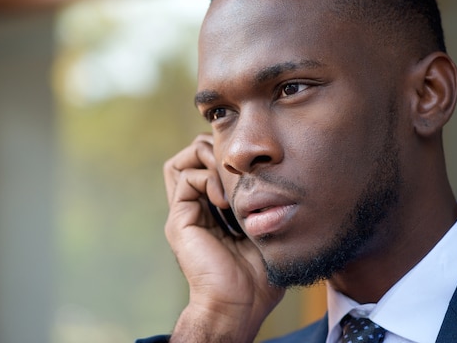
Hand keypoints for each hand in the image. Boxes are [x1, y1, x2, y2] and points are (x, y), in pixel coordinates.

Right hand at [163, 134, 284, 342]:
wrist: (240, 306)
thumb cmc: (259, 278)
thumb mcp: (264, 233)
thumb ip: (261, 209)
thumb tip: (277, 183)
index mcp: (210, 214)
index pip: (205, 168)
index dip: (222, 157)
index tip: (248, 166)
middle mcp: (193, 211)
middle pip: (188, 159)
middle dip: (211, 150)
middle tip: (235, 166)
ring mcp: (184, 214)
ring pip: (179, 163)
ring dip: (206, 158)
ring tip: (228, 176)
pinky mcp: (179, 220)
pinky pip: (186, 178)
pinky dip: (207, 178)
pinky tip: (226, 200)